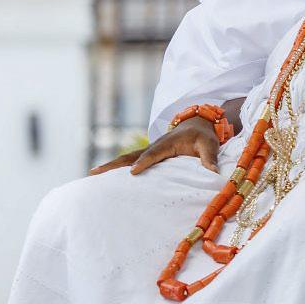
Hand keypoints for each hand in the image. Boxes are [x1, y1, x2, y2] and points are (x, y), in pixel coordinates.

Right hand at [89, 116, 220, 176]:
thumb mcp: (210, 144)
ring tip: (92, 175)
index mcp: (168, 143)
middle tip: (96, 172)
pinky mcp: (147, 155)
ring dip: (111, 166)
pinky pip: (130, 161)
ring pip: (126, 159)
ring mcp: (148, 150)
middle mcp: (154, 146)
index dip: (145, 162)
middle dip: (114, 164)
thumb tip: (212, 172)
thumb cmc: (203, 136)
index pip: (154, 154)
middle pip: (131, 156)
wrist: (197, 124)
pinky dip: (117, 169)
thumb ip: (210, 158)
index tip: (134, 172)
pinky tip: (105, 179)